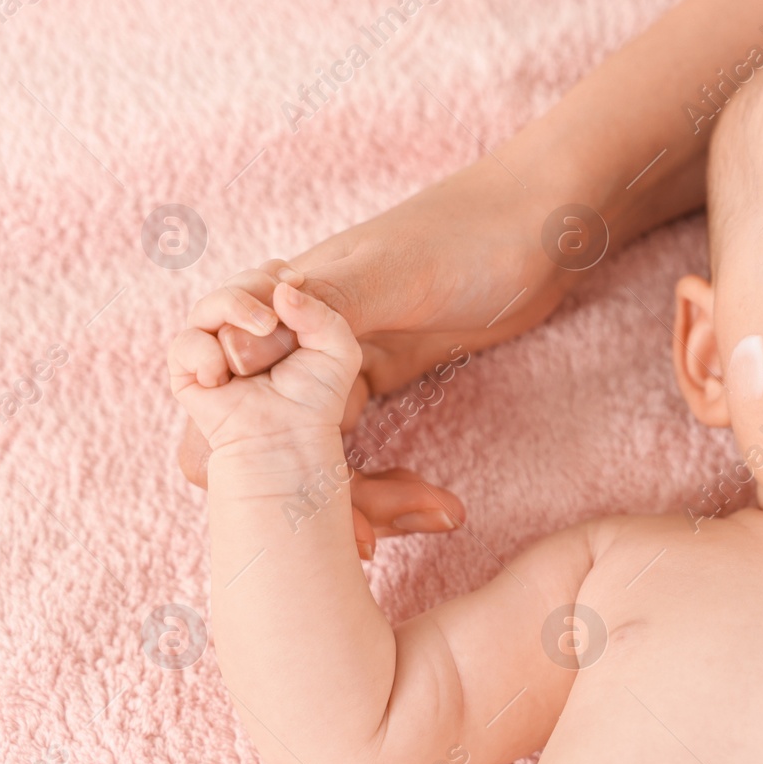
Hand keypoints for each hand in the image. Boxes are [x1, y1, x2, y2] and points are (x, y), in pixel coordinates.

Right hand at [169, 276, 361, 453]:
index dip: (275, 272)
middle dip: (255, 287)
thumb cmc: (316, 398)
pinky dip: (204, 353)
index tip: (295, 279)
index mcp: (273, 318)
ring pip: (208, 304)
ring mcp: (213, 346)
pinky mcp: (189, 371)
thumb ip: (322, 313)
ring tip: (262, 329)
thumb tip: (283, 288)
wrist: (289, 439)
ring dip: (233, 307)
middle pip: (237, 283)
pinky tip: (223, 374)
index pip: (265, 276)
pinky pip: (186, 344)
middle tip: (274, 318)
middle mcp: (240, 328)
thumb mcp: (338, 350)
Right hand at [172, 157, 585, 551]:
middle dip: (304, 496)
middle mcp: (297, 333)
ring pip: (311, 451)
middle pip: (260, 437)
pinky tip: (431, 507)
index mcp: (285, 301)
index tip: (306, 492)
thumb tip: (237, 350)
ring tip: (418, 524)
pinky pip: (355, 444)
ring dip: (353, 501)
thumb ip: (324, 304)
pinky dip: (381, 485)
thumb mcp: (399, 271)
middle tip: (366, 540)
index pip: (218, 382)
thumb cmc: (471, 233)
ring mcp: (339, 358)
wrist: (544, 223)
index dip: (235, 451)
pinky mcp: (380, 375)